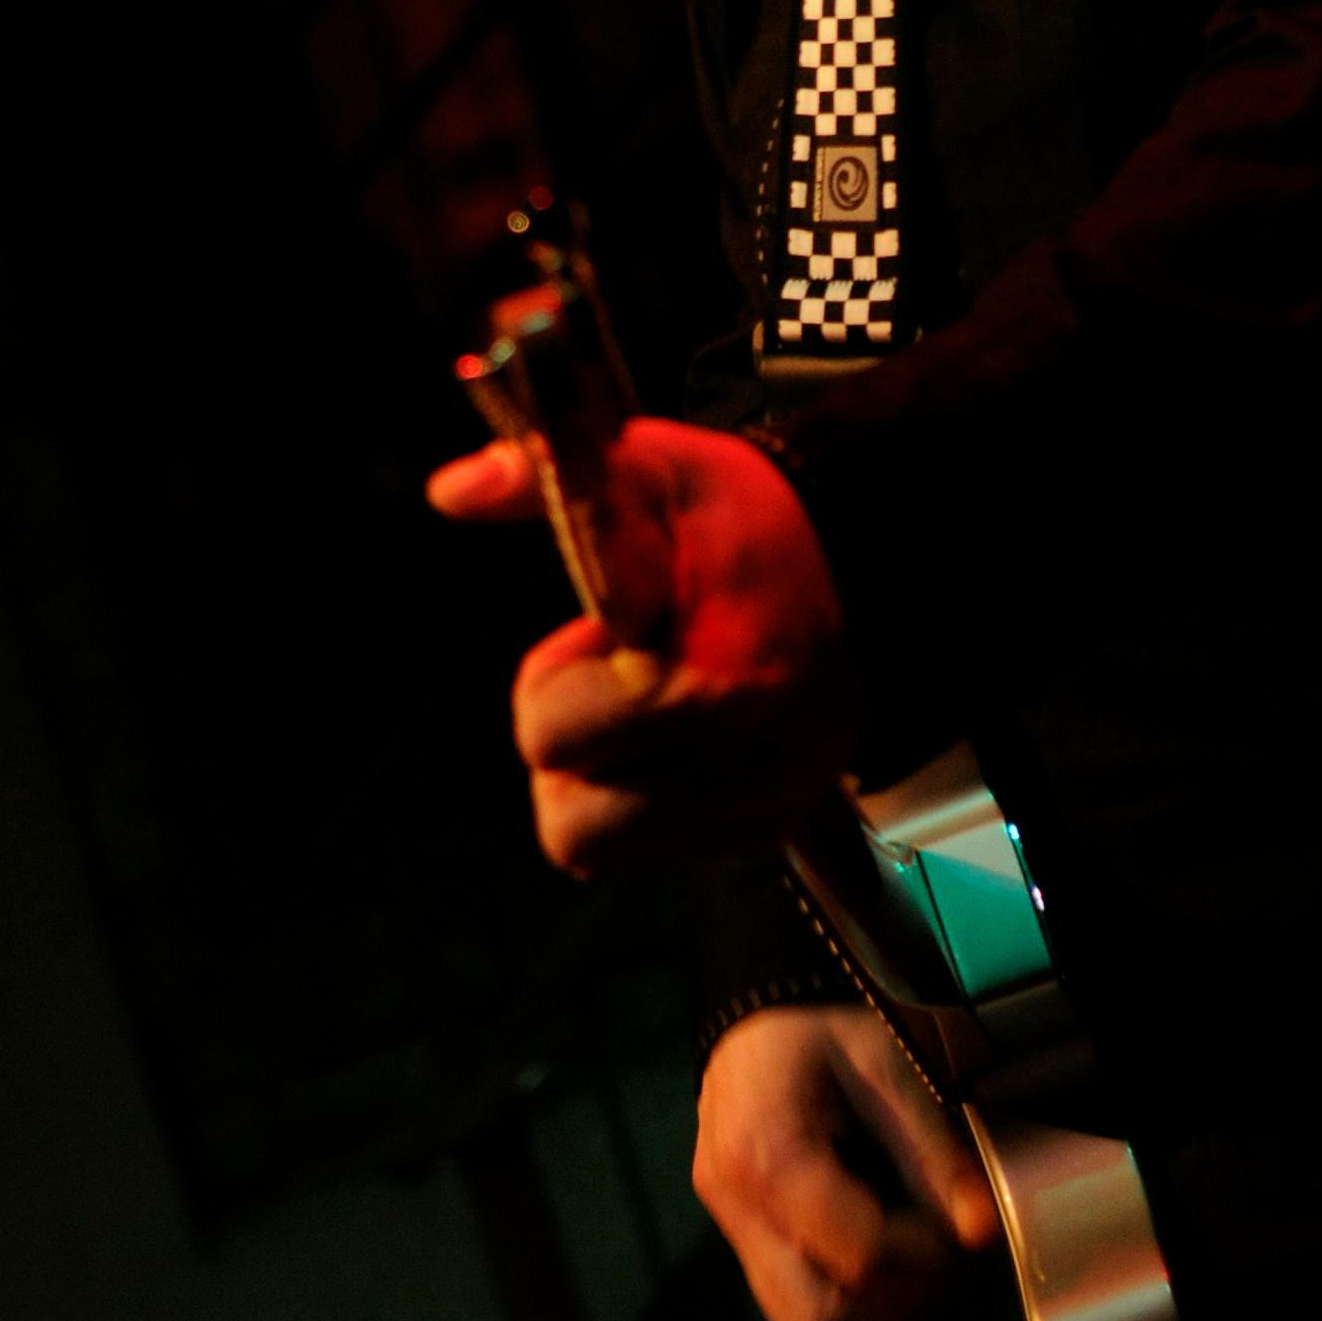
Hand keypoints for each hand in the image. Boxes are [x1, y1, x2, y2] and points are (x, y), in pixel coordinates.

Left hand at [427, 417, 855, 873]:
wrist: (871, 550)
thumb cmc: (746, 514)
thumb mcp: (652, 468)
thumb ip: (548, 477)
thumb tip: (450, 490)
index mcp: (709, 677)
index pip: (553, 737)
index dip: (556, 680)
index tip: (602, 635)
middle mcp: (746, 759)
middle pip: (570, 826)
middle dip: (568, 754)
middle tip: (610, 682)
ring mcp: (765, 801)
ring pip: (608, 852)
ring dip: (602, 786)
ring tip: (644, 705)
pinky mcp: (778, 824)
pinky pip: (665, 850)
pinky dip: (653, 802)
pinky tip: (684, 729)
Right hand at [694, 1004, 998, 1320]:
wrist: (754, 1015)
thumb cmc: (816, 1030)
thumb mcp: (883, 1061)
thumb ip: (931, 1148)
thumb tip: (977, 1227)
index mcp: (765, 1149)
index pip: (857, 1254)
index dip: (920, 1252)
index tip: (947, 1223)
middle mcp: (735, 1198)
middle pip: (817, 1307)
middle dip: (888, 1294)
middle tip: (924, 1251)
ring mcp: (730, 1221)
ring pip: (796, 1314)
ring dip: (863, 1303)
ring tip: (901, 1252)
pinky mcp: (737, 1232)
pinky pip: (784, 1295)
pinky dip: (835, 1292)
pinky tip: (868, 1253)